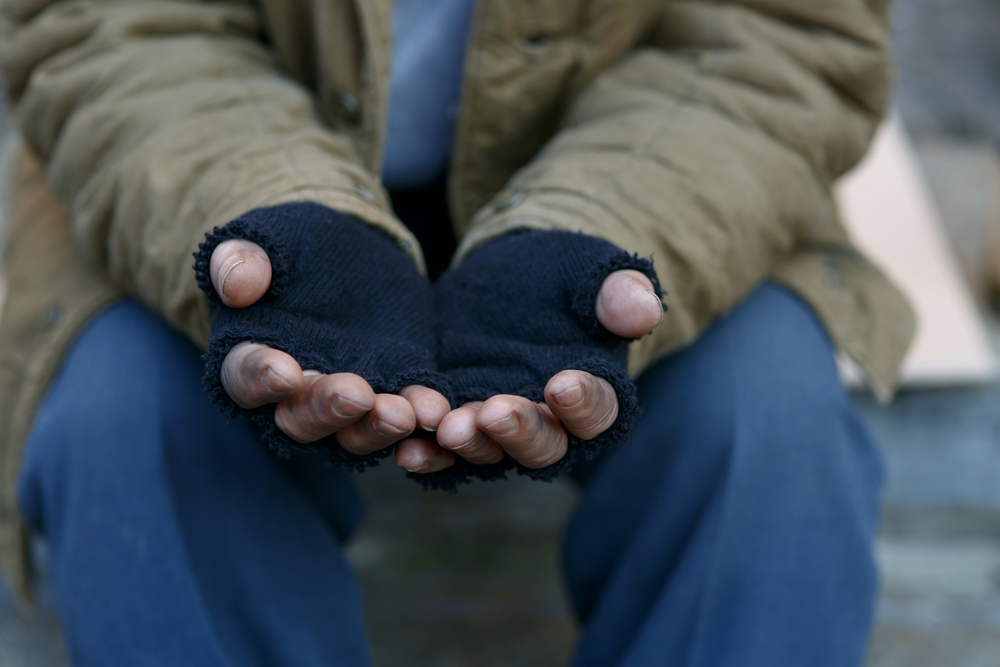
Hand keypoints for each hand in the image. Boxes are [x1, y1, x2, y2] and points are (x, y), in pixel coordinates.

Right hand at [209, 238, 449, 454]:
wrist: (349, 249)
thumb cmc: (292, 245)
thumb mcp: (266, 239)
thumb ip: (241, 259)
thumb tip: (236, 288)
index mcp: (252, 357)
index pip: (247, 376)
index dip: (262, 377)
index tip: (284, 372)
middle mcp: (296, 393)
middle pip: (303, 417)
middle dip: (329, 410)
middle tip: (357, 395)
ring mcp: (347, 399)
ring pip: (356, 430)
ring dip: (378, 426)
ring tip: (404, 413)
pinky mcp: (393, 388)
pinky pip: (406, 410)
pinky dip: (419, 412)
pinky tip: (436, 410)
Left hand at [395, 269, 660, 472]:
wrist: (510, 277)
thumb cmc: (565, 276)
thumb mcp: (591, 272)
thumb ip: (618, 292)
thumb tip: (644, 310)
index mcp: (594, 394)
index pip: (598, 410)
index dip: (584, 402)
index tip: (563, 384)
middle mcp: (550, 425)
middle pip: (543, 445)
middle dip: (519, 431)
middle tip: (494, 411)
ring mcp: (499, 427)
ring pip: (490, 451)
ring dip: (470, 444)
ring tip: (449, 428)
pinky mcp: (457, 417)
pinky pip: (443, 447)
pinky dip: (428, 452)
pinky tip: (409, 448)